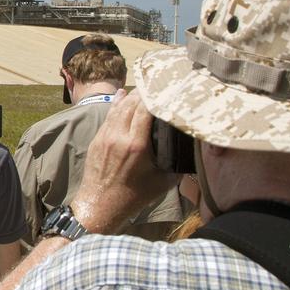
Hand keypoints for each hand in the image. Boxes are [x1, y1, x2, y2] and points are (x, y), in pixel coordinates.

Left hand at [69, 90, 173, 234]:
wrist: (100, 206)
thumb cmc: (133, 197)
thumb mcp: (163, 182)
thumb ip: (178, 164)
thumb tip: (192, 152)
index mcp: (136, 146)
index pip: (145, 110)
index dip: (156, 96)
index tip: (167, 88)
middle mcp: (119, 137)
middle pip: (131, 104)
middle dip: (145, 92)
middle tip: (158, 84)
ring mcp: (105, 137)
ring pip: (118, 107)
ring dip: (131, 96)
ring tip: (144, 87)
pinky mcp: (97, 139)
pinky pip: (109, 115)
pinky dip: (117, 104)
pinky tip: (123, 95)